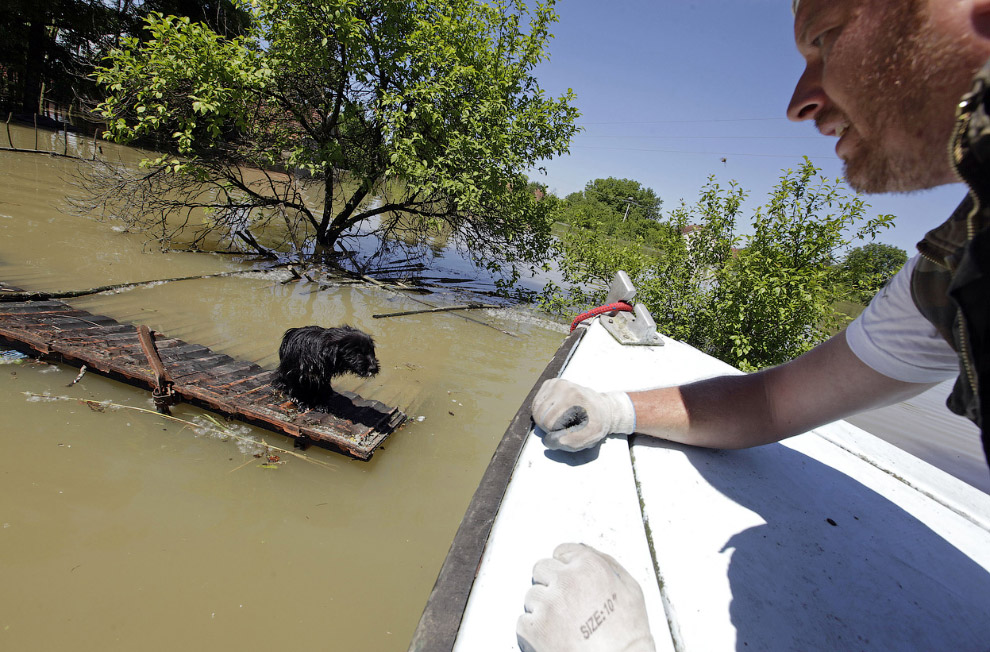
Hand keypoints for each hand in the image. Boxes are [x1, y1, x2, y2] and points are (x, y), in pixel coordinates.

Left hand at [517, 543, 655, 651]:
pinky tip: (554, 637)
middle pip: (541, 569)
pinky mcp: (535, 627)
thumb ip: (606, 563)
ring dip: (542, 608)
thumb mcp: (630, 588)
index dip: (564, 569)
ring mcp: (548, 604)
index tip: (568, 582)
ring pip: (531, 596)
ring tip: (563, 625)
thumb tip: (585, 551)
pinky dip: (534, 631)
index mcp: (589, 566)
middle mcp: (566, 581)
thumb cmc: (629, 635)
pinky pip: (523, 620)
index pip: (560, 552)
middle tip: (565, 605)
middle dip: (551, 585)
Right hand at [531, 379, 635, 450]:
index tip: (567, 433)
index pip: (549, 423)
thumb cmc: (596, 424)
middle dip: (548, 428)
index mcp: (575, 398)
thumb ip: (571, 442)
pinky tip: (554, 413)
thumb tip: (549, 440)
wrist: (603, 408)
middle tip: (563, 428)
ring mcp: (557, 383)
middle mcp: (565, 387)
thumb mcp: (590, 437)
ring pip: (536, 410)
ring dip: (544, 420)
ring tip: (559, 421)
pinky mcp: (551, 383)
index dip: (555, 434)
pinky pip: (536, 402)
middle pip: (541, 417)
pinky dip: (541, 411)